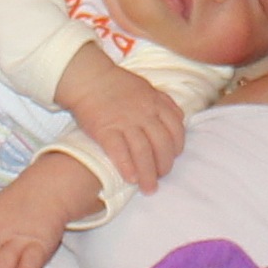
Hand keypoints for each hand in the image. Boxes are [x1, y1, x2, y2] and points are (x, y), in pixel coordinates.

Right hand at [56, 49, 184, 192]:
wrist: (88, 78)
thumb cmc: (117, 84)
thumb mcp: (146, 87)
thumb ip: (164, 102)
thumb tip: (179, 118)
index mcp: (155, 102)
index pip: (176, 129)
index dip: (177, 147)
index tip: (172, 157)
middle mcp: (143, 113)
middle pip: (162, 144)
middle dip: (164, 166)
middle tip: (160, 177)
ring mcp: (124, 121)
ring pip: (143, 152)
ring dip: (148, 174)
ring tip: (149, 188)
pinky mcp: (105, 129)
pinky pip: (119, 152)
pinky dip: (127, 167)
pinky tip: (130, 179)